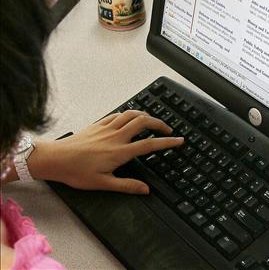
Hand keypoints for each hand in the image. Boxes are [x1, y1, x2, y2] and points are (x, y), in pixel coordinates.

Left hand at [28, 111, 183, 194]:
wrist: (55, 158)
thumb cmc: (76, 172)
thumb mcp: (102, 184)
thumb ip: (126, 186)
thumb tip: (145, 189)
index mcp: (120, 152)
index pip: (149, 144)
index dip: (167, 142)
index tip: (178, 140)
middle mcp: (116, 136)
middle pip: (144, 122)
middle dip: (159, 123)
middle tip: (167, 129)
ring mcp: (107, 128)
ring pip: (132, 114)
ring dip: (145, 115)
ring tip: (152, 121)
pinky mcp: (98, 124)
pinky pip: (118, 114)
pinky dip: (128, 114)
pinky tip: (129, 118)